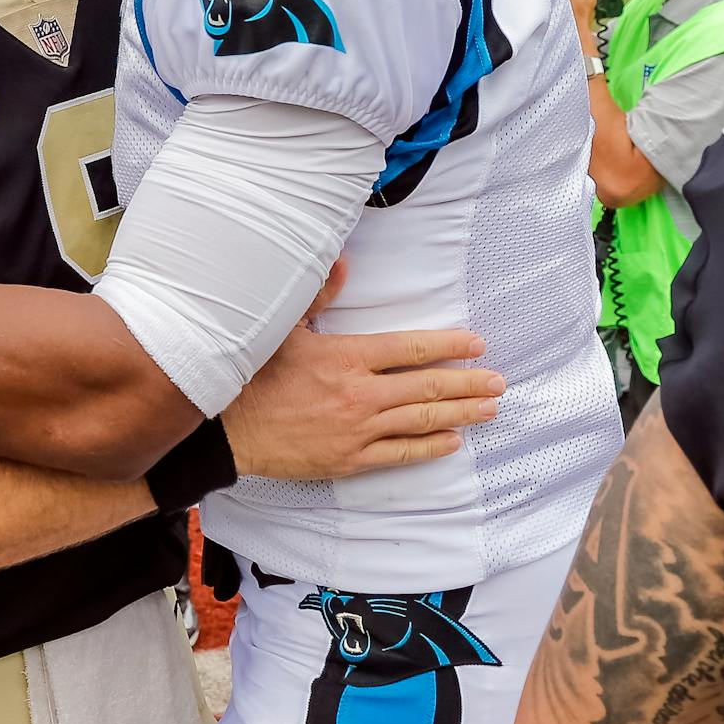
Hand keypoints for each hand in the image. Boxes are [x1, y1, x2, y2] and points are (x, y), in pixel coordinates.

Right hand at [224, 322, 502, 479]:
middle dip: (467, 382)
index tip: (475, 344)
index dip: (447, 346)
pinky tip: (452, 441)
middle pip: (426, 387)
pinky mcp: (349, 459)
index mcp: (345, 358)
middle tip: (497, 381)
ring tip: (489, 408)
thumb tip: (342, 264)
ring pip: (421, 420)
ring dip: (460, 413)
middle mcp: (359, 394)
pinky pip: (400, 453)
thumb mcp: (280, 329)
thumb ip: (316, 296)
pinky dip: (429, 447)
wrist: (226, 430)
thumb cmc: (250, 376)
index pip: (409, 350)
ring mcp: (357, 430)